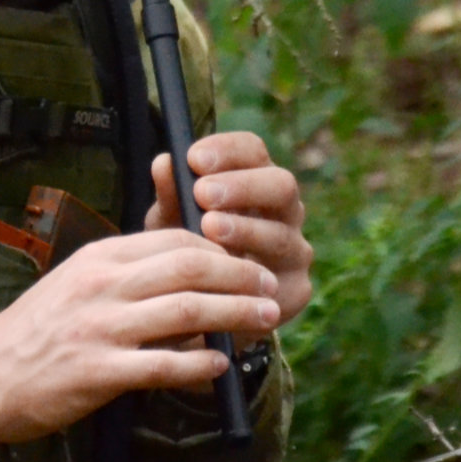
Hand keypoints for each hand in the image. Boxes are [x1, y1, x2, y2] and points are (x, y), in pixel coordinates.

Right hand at [0, 229, 281, 443]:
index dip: (222, 247)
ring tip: (266, 319)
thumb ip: (125, 276)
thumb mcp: (75, 284)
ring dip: (236, 314)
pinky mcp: (98, 372)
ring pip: (187, 310)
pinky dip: (200, 365)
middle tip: (270, 287)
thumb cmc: (33, 334)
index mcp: (99, 259)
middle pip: (191, 266)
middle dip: (241, 274)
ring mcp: (100, 328)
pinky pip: (164, 365)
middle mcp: (102, 285)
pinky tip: (222, 366)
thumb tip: (185, 275)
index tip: (249, 260)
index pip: (175, 238)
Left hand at [147, 130, 312, 344]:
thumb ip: (170, 195)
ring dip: (245, 229)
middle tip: (203, 193)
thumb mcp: (171, 222)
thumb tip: (164, 162)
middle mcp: (284, 211)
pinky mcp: (296, 290)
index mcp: (256, 181)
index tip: (194, 158)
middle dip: (242, 186)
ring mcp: (295, 250)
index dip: (227, 150)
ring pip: (281, 234)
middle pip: (281, 185)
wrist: (198, 311)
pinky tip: (226, 274)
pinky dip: (252, 277)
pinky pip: (280, 281)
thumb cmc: (186, 251)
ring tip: (209, 228)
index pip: (253, 151)